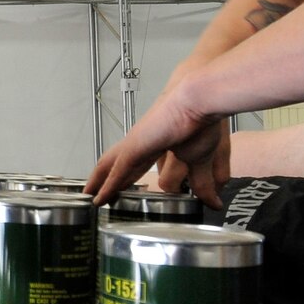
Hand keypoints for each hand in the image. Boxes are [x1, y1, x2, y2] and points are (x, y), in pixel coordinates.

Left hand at [86, 83, 228, 208]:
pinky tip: (99, 197)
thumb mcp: (201, 161)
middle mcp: (143, 143)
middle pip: (117, 164)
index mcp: (158, 144)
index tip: (123, 188)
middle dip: (107, 180)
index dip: (129, 176)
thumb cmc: (202, 121)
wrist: (199, 100)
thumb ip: (204, 183)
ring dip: (100, 182)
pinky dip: (107, 185)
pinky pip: (116, 170)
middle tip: (95, 193)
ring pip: (110, 166)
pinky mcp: (134, 146)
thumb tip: (213, 203)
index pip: (137, 164)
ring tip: (90, 197)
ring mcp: (136, 144)